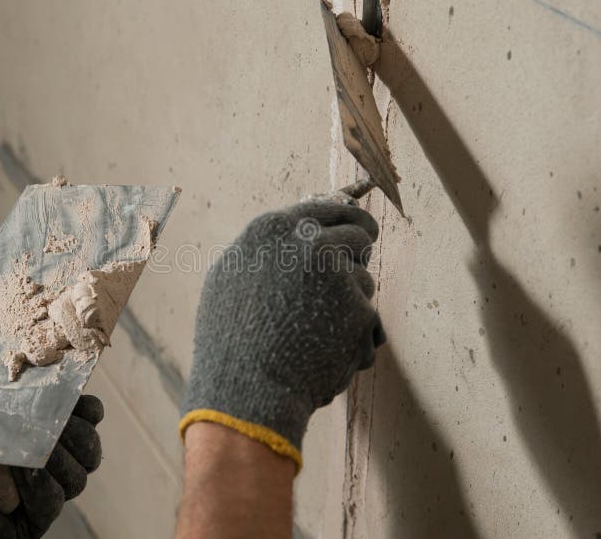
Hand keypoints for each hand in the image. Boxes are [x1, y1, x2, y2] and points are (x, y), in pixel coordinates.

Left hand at [0, 395, 103, 538]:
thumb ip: (19, 393)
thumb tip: (56, 372)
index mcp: (38, 426)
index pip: (86, 416)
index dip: (88, 410)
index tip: (79, 404)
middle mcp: (46, 458)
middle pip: (89, 447)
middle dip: (78, 436)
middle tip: (56, 430)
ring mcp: (40, 490)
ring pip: (78, 476)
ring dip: (56, 462)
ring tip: (24, 456)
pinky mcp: (31, 521)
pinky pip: (53, 501)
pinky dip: (37, 487)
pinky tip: (9, 478)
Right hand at [180, 201, 384, 469]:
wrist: (245, 392)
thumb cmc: (231, 341)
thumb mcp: (232, 279)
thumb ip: (268, 251)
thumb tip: (297, 232)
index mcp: (273, 229)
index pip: (328, 208)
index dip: (348, 220)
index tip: (360, 228)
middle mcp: (308, 242)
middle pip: (359, 232)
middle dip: (360, 254)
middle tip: (356, 271)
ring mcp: (336, 274)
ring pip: (364, 279)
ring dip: (350, 303)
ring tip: (313, 334)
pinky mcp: (359, 309)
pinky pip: (369, 319)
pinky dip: (354, 338)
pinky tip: (324, 355)